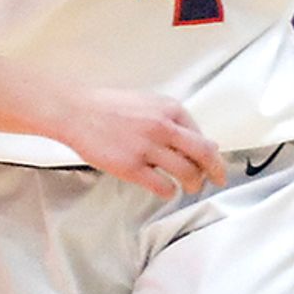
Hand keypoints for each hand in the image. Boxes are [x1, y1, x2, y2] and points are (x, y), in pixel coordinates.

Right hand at [56, 88, 227, 199]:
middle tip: (217, 179)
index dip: (211, 154)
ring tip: (190, 187)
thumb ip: (171, 119)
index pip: (202, 136)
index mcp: (169, 109)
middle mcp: (163, 127)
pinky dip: (170, 191)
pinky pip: (163, 186)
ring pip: (187, 173)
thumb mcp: (147, 103)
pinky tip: (166, 190)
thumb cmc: (107, 107)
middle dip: (215, 171)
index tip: (213, 163)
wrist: (76, 111)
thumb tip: (195, 139)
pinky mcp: (132, 167)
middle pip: (204, 154)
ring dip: (193, 184)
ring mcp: (148, 148)